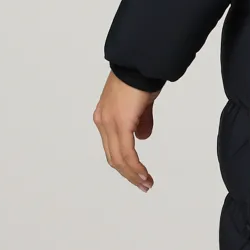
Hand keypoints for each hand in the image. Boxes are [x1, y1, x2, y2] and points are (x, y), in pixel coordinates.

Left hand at [93, 72, 158, 190]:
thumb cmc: (141, 79)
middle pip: (113, 157)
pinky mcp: (120, 124)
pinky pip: (127, 153)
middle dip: (129, 174)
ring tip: (146, 184)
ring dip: (133, 174)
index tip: (138, 175)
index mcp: (105, 117)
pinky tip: (143, 174)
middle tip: (143, 185)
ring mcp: (109, 123)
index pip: (112, 148)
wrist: (140, 65)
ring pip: (119, 158)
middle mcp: (103, 122)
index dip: (125, 164)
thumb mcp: (140, 105)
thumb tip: (142, 137)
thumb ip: (140, 122)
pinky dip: (135, 167)